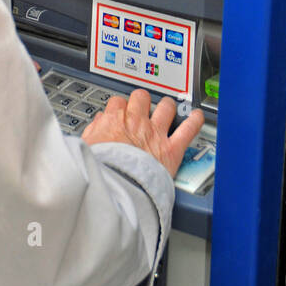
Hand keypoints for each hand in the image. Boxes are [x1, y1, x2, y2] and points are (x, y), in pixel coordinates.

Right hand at [81, 90, 204, 178]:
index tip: (120, 112)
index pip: (118, 102)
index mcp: (114, 121)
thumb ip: (94, 131)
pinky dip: (195, 122)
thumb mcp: (87, 147)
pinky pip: (188, 130)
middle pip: (141, 97)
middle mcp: (136, 122)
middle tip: (142, 108)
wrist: (115, 188)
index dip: (120, 106)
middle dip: (142, 101)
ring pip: (166, 107)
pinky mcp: (171, 149)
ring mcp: (156, 134)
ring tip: (167, 108)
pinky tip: (198, 117)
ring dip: (166, 107)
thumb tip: (99, 122)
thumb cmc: (99, 172)